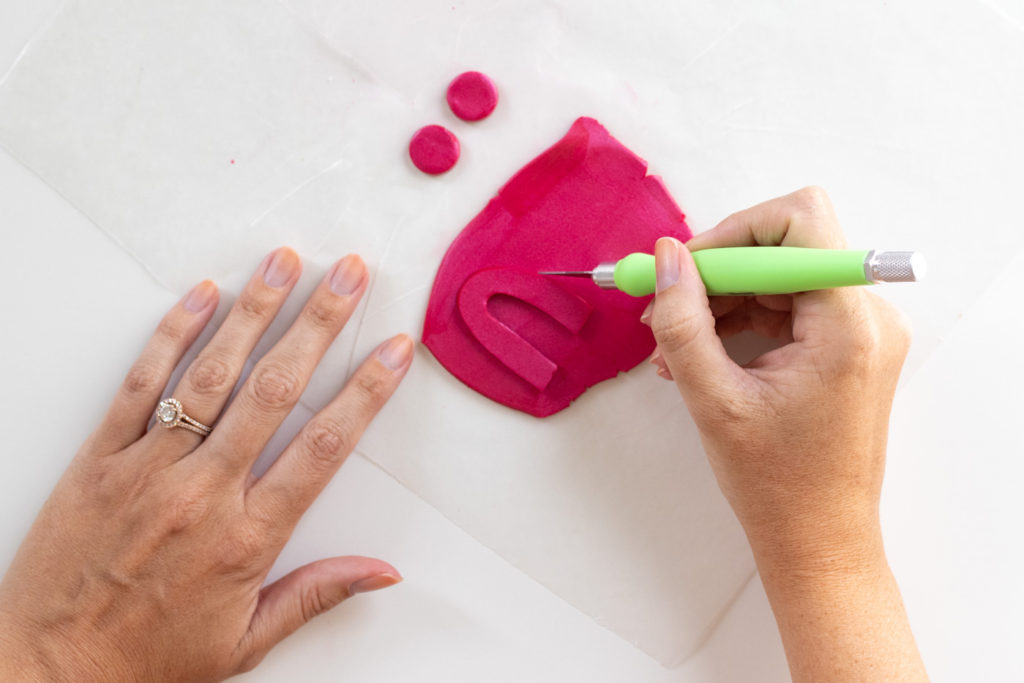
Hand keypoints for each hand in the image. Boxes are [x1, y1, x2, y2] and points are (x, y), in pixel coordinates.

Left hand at [0, 248, 413, 681]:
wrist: (46, 670)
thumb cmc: (145, 660)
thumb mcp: (245, 643)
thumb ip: (317, 595)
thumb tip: (383, 573)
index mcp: (246, 539)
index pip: (323, 447)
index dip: (366, 392)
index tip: (392, 352)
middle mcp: (201, 493)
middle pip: (275, 390)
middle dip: (319, 323)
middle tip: (348, 275)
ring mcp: (148, 468)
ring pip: (211, 373)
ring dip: (255, 312)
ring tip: (283, 263)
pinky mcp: (101, 457)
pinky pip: (140, 383)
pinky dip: (172, 334)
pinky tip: (201, 296)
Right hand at [647, 187, 927, 680]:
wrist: (820, 543)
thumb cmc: (777, 484)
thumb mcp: (713, 399)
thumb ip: (683, 321)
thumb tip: (666, 257)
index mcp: (848, 324)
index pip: (800, 220)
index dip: (734, 231)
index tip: (685, 267)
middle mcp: (868, 316)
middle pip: (787, 246)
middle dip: (719, 270)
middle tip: (663, 303)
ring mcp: (862, 332)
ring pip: (781, 276)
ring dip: (723, 298)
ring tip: (670, 342)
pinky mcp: (847, 348)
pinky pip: (789, 307)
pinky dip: (741, 320)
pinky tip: (697, 352)